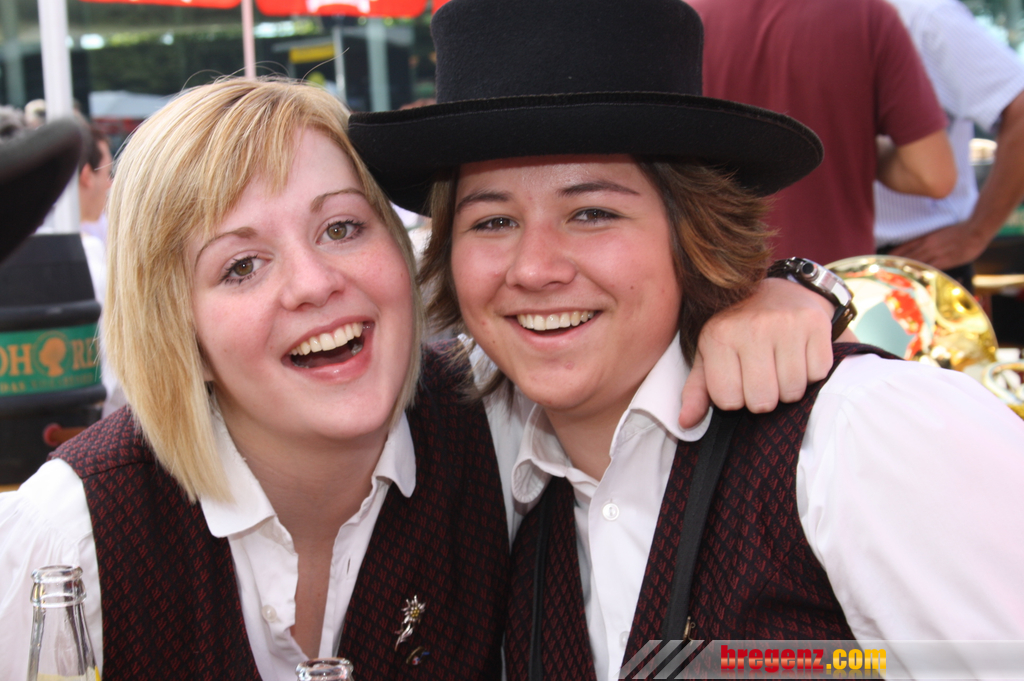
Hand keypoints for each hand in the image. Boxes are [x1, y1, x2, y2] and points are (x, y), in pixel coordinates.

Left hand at [679, 277, 835, 427]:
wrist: (776, 291)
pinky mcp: (815, 323)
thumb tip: (685, 421)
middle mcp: (752, 327)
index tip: (737, 380)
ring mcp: (786, 323)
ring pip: (792, 391)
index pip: (729, 401)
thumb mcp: (709, 355)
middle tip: (761, 376)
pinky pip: (818, 374)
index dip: (735, 398)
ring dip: (788, 387)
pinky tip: (799, 355)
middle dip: (763, 398)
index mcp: (719, 335)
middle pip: (763, 401)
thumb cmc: (737, 331)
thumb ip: (696, 390)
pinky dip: (811, 373)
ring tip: (779, 365)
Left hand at [888, 221, 988, 270]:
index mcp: (925, 238)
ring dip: (904, 270)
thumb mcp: (939, 233)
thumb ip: (927, 241)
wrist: (975, 231)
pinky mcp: (944, 261)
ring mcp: (935, 253)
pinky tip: (911, 278)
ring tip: (892, 277)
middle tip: (883, 271)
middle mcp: (927, 246)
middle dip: (894, 264)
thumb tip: (918, 249)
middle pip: (906, 257)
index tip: (884, 260)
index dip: (893, 255)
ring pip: (914, 263)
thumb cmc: (959, 231)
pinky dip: (919, 274)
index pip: (904, 247)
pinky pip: (928, 269)